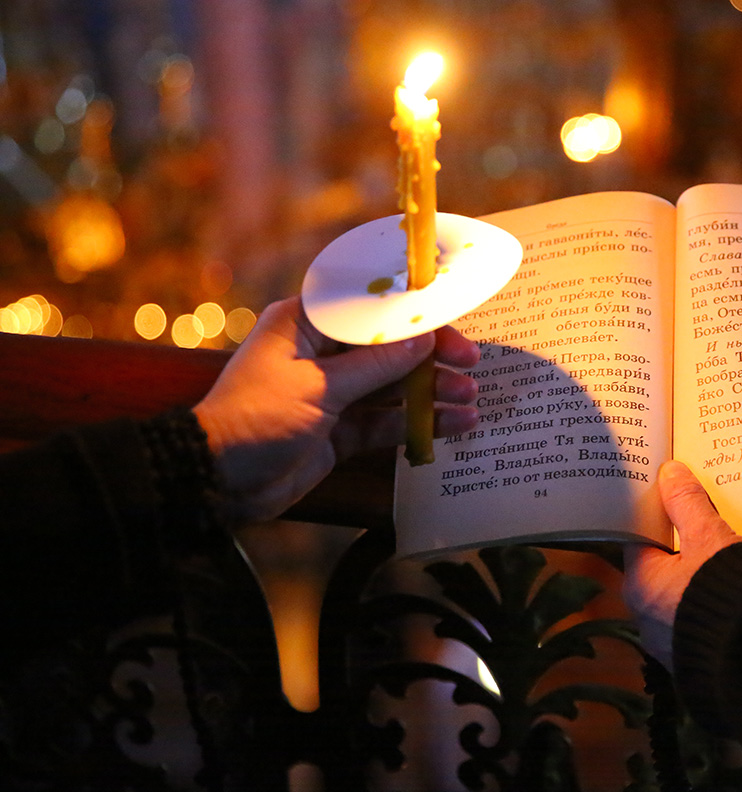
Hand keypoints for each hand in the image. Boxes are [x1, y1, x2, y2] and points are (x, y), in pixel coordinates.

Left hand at [193, 296, 479, 522]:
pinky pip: (388, 421)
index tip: (452, 315)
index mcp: (306, 325)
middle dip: (431, 355)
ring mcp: (333, 393)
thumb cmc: (256, 418)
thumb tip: (423, 341)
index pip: (368, 308)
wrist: (218, 482)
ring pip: (394, 385)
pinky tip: (454, 425)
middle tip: (470, 362)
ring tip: (470, 397)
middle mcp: (322, 353)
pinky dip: (419, 423)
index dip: (411, 311)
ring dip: (432, 391)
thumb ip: (376, 366)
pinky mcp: (341, 430)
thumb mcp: (319, 387)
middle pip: (388, 346)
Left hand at [623, 460, 739, 668]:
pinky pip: (697, 619)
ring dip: (695, 577)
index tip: (668, 497)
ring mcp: (670, 642)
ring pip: (679, 595)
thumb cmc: (727, 592)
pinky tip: (731, 589)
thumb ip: (687, 503)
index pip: (638, 539)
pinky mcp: (696, 657)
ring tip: (721, 554)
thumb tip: (670, 472)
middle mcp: (646, 617)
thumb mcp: (709, 537)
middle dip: (679, 547)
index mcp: (640, 585)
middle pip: (659, 568)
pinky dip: (710, 602)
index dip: (654, 516)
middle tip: (699, 521)